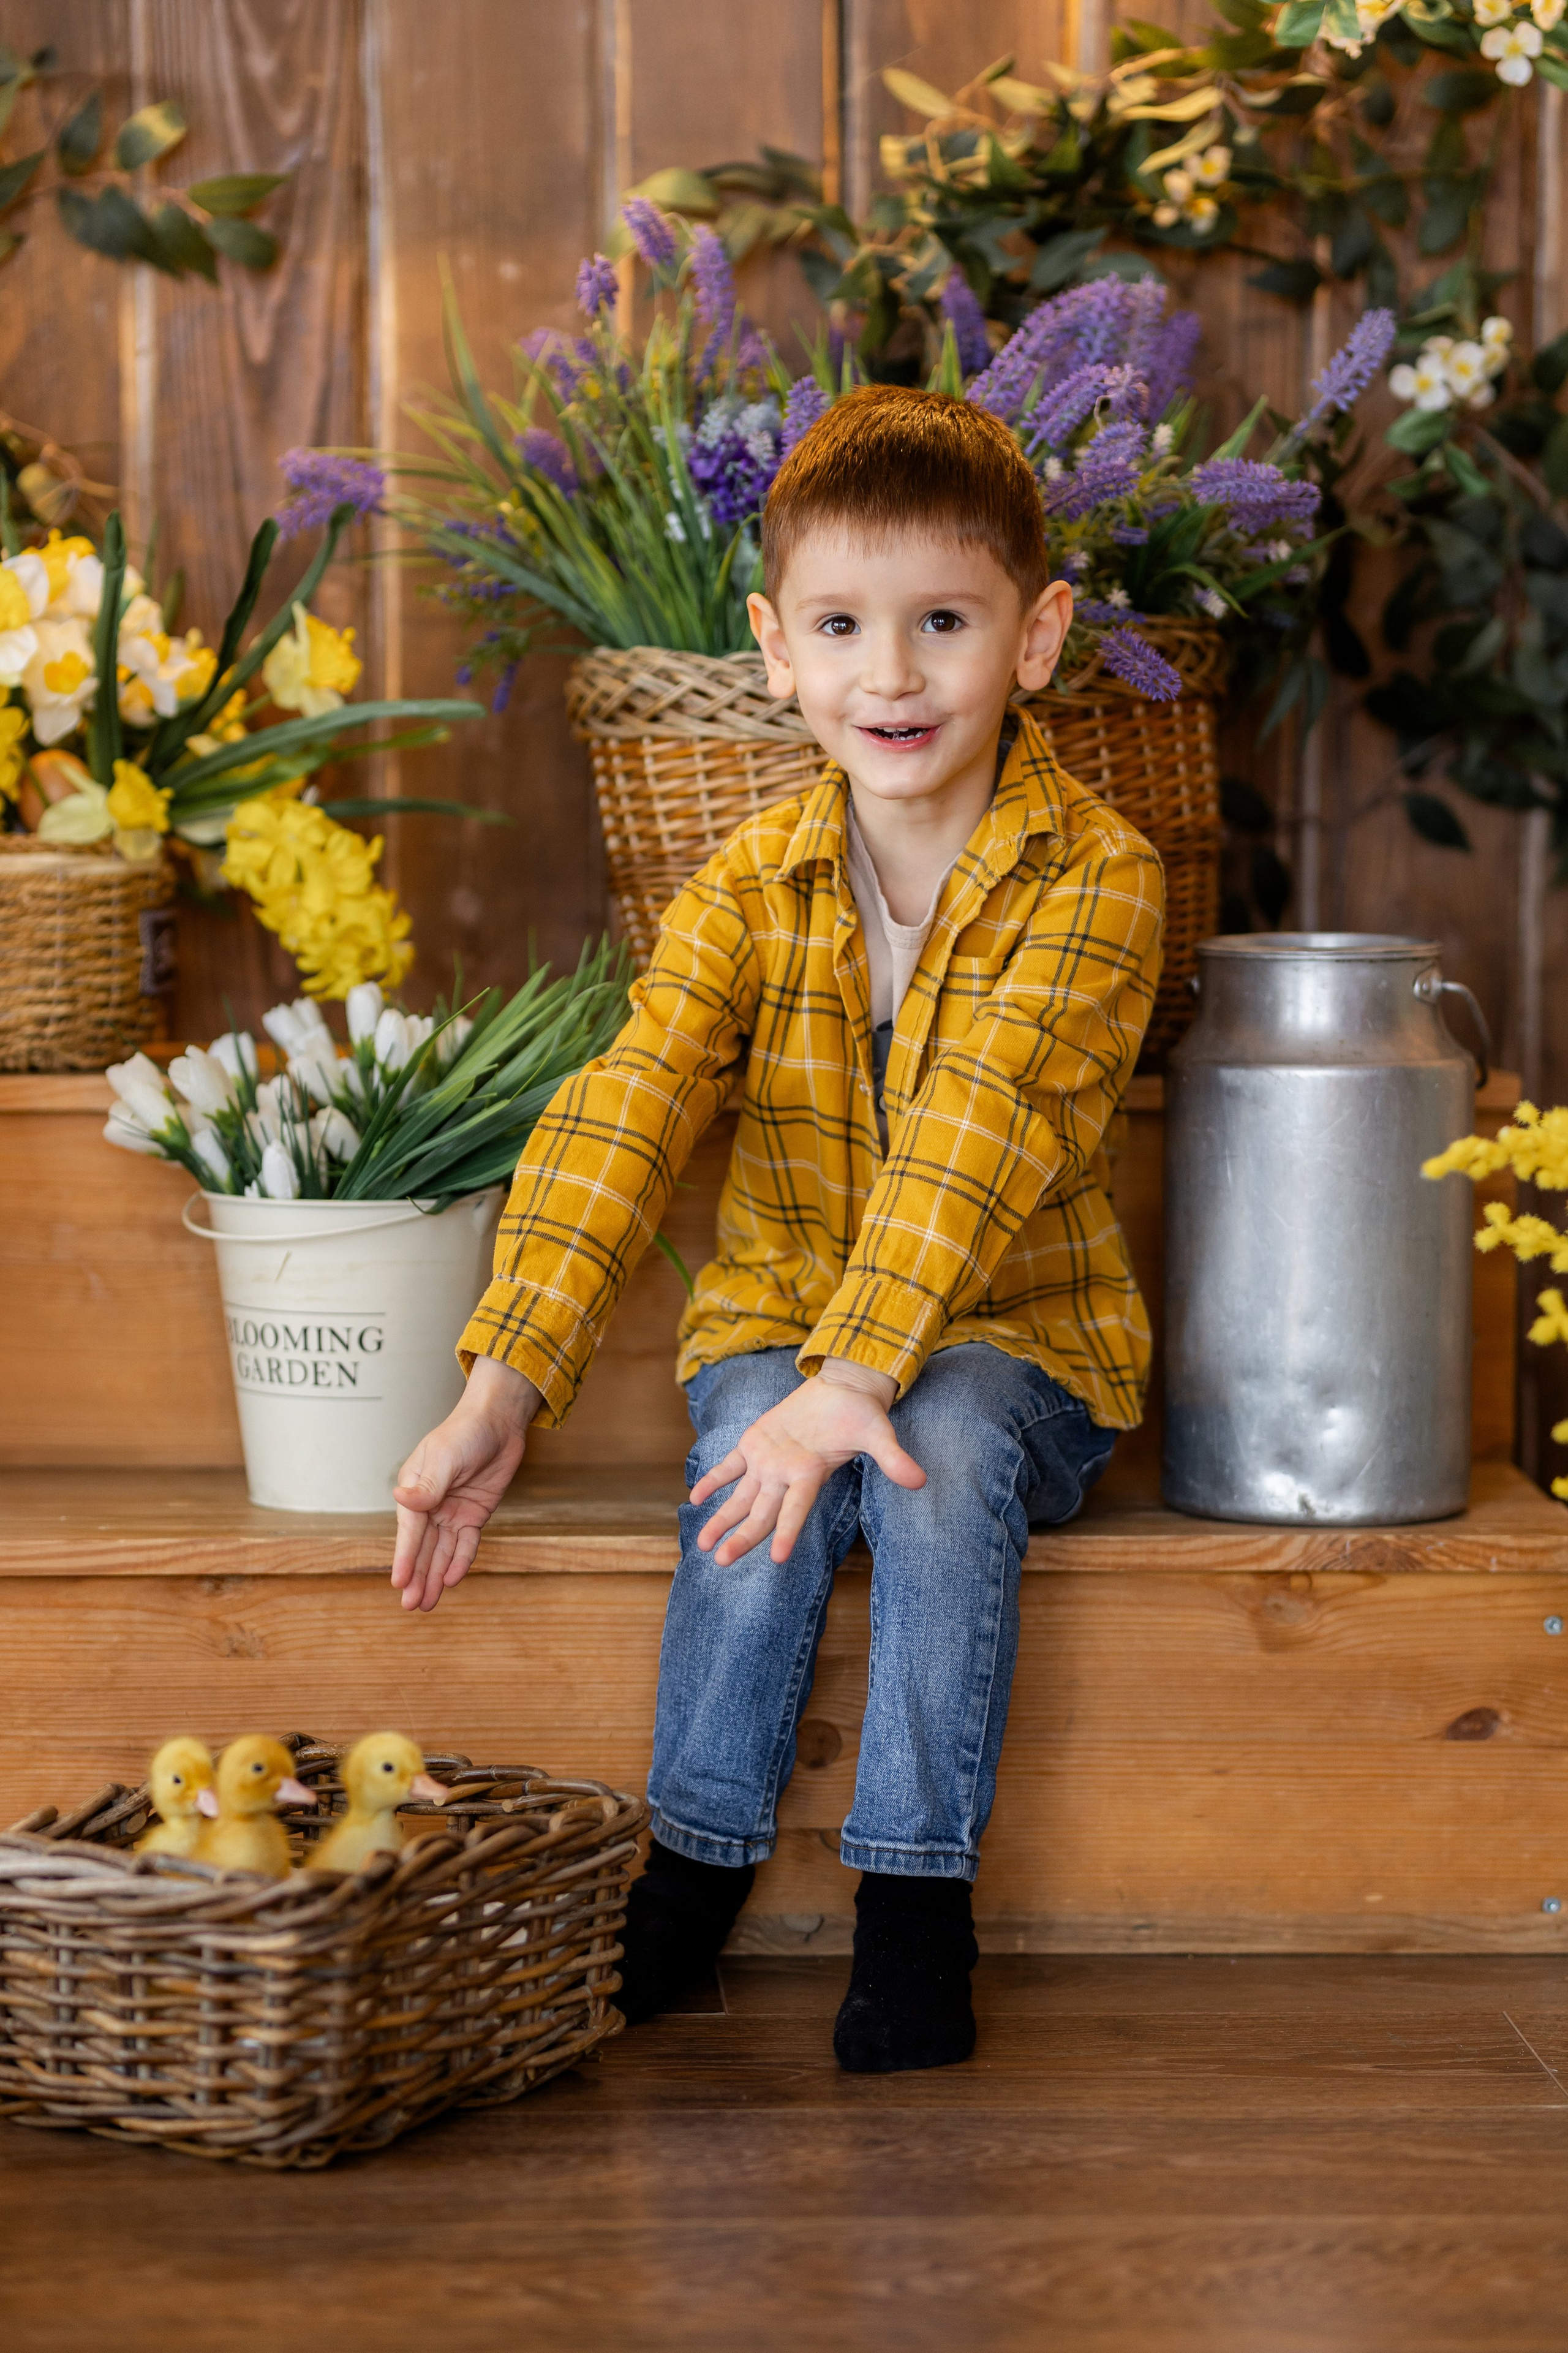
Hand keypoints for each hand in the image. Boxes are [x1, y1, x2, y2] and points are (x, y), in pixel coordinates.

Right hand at [391, 1356, 539, 1612]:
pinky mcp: (474, 1515)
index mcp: (416, 1490)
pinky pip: (465, 1544)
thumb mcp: (445, 1456)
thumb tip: (401, 1499)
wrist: (499, 1422)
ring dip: (434, 1577)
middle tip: (410, 1606)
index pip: (409, 1531)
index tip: (398, 1583)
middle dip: (416, 1577)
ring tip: (426, 1605)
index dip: (405, 1558)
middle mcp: (431, 1505)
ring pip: (441, 1552)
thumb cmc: (465, 1432)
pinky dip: (459, 1561)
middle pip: (423, 1548)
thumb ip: (428, 1483)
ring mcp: (452, 1512)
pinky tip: (452, 1580)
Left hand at [690, 1364, 924, 1566]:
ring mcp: (768, 1461)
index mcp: (811, 1474)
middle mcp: (785, 1475)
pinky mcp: (754, 1443)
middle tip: (721, 1562)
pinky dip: (713, 1479)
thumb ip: (893, 1459)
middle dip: (741, 1539)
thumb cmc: (863, 1415)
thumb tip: (921, 1481)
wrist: (844, 1391)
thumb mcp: (879, 1434)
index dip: (787, 1533)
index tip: (776, 1559)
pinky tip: (695, 1496)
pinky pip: (729, 1465)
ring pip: (740, 1497)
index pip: (797, 1510)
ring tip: (701, 1546)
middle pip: (760, 1514)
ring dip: (721, 1519)